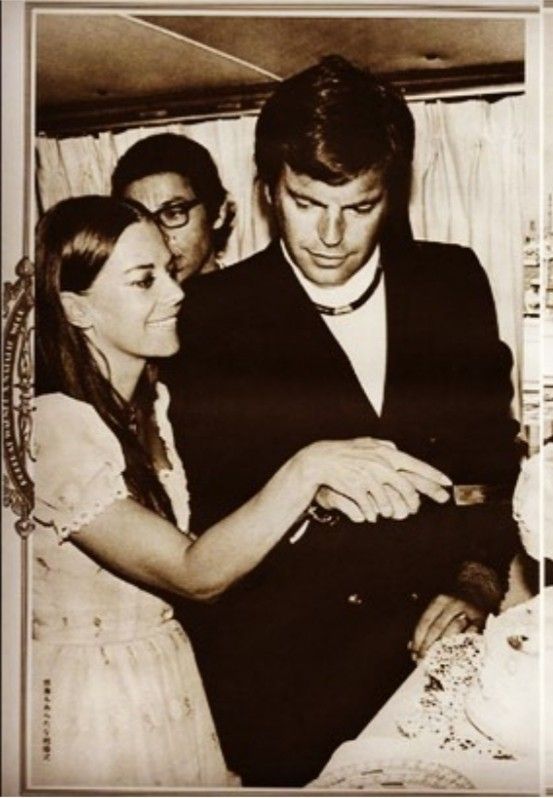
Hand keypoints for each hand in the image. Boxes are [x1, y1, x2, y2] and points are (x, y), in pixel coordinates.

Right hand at [298, 437, 450, 523]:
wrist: (320, 459)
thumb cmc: (345, 452)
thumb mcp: (366, 443)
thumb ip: (383, 446)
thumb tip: (397, 448)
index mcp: (386, 453)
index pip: (416, 466)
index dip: (433, 476)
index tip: (447, 484)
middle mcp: (381, 464)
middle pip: (407, 489)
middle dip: (413, 502)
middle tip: (414, 509)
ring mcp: (369, 477)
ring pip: (388, 502)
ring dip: (390, 511)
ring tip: (388, 513)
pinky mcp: (357, 488)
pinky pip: (370, 508)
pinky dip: (372, 515)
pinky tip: (371, 516)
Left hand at [409, 593, 486, 661]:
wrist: (478, 592)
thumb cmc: (453, 604)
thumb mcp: (439, 607)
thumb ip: (427, 624)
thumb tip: (412, 646)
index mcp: (441, 600)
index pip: (426, 620)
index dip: (418, 637)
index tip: (414, 651)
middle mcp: (454, 604)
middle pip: (438, 627)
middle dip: (428, 645)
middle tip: (423, 659)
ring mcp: (468, 611)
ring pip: (454, 630)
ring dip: (444, 647)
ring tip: (437, 660)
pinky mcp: (481, 620)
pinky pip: (472, 633)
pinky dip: (464, 643)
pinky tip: (457, 655)